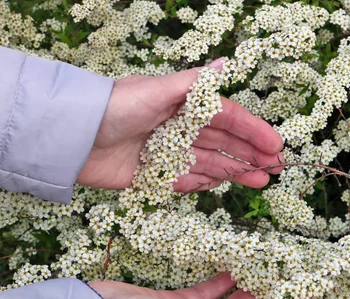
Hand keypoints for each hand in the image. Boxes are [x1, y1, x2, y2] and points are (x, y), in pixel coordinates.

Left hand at [77, 60, 284, 191]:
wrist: (73, 138)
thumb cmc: (115, 107)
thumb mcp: (158, 90)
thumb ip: (195, 83)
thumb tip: (227, 63)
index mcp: (183, 104)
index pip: (227, 117)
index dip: (252, 131)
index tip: (276, 145)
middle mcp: (179, 127)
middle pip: (223, 142)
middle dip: (250, 154)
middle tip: (276, 169)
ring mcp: (168, 152)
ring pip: (209, 162)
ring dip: (235, 171)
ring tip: (260, 182)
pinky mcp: (154, 175)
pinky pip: (186, 180)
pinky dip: (204, 182)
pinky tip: (222, 185)